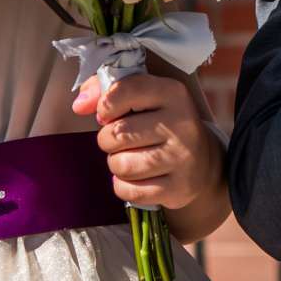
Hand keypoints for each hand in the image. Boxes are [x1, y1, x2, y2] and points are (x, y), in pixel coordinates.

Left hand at [74, 69, 224, 214]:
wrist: (201, 162)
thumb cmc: (159, 123)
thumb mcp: (141, 97)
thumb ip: (104, 90)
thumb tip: (79, 105)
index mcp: (172, 93)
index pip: (124, 91)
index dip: (105, 105)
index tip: (108, 113)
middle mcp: (182, 124)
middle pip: (116, 134)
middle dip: (108, 139)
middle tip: (121, 140)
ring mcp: (182, 158)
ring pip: (120, 165)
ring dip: (117, 163)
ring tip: (131, 157)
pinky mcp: (178, 188)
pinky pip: (128, 190)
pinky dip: (123, 185)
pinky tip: (138, 177)